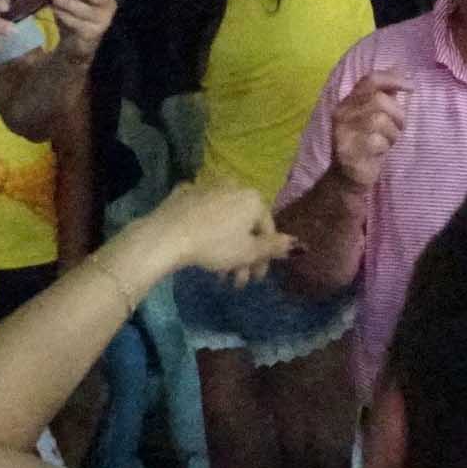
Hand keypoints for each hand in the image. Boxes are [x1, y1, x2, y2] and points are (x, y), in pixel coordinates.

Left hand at [146, 181, 293, 285]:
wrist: (168, 234)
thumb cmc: (215, 245)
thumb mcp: (248, 252)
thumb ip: (274, 247)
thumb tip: (298, 244)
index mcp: (253, 198)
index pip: (267, 230)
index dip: (264, 258)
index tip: (255, 278)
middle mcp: (234, 186)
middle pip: (245, 226)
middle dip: (243, 256)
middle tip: (236, 281)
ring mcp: (207, 187)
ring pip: (224, 220)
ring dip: (226, 247)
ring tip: (218, 274)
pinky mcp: (185, 193)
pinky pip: (203, 214)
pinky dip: (206, 230)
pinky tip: (199, 246)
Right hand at [329, 72, 408, 192]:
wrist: (348, 179)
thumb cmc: (366, 146)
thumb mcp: (376, 117)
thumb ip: (385, 94)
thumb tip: (400, 68)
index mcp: (348, 102)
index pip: (370, 80)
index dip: (392, 79)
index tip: (411, 87)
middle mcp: (342, 113)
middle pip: (378, 100)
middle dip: (397, 114)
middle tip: (398, 128)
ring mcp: (343, 131)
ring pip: (379, 120)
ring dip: (392, 133)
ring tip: (387, 142)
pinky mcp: (348, 150)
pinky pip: (376, 140)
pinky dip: (385, 146)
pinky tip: (379, 152)